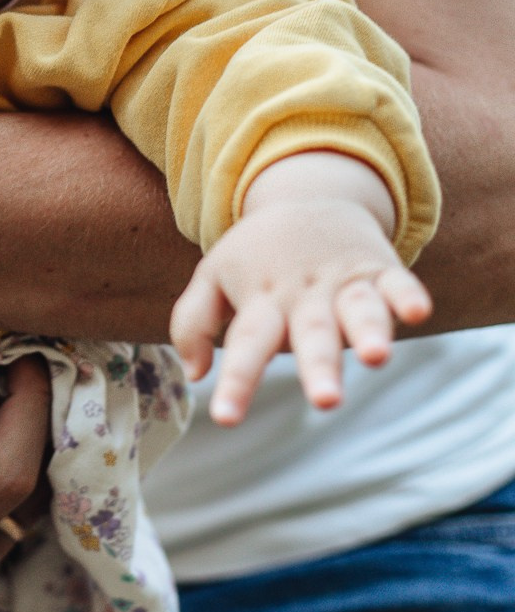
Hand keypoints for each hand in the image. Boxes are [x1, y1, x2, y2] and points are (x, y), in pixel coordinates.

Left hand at [171, 156, 432, 424]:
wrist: (307, 193)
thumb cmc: (257, 253)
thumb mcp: (212, 276)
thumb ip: (193, 323)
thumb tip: (193, 375)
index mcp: (262, 301)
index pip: (247, 344)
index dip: (237, 382)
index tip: (226, 418)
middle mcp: (305, 295)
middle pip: (313, 334)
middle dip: (320, 367)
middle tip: (326, 401)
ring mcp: (345, 282)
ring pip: (358, 309)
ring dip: (369, 331)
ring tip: (377, 356)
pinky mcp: (380, 270)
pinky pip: (397, 283)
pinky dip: (408, 295)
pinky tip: (418, 311)